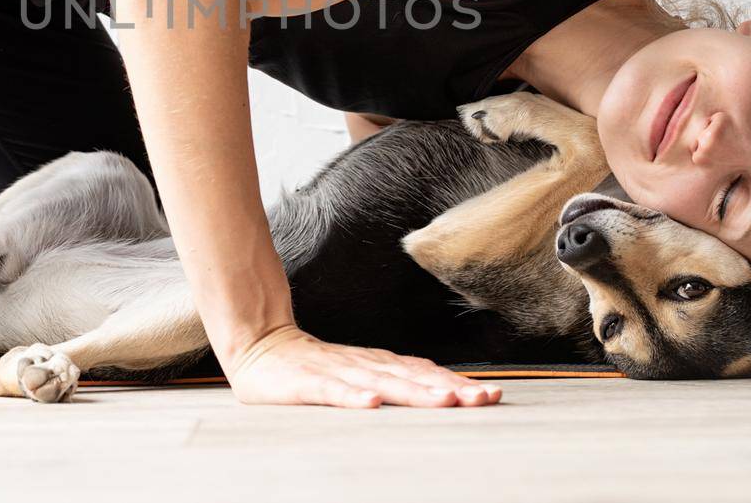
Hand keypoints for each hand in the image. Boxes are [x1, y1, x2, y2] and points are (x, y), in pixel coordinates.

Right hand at [225, 325, 502, 408]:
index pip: (424, 373)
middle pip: (412, 378)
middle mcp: (363, 365)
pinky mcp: (306, 382)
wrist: (259, 345)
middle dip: (449, 389)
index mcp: (377, 365)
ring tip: (443, 401)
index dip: (457, 383)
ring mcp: (335, 372)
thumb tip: (445, 390)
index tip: (490, 395)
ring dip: (414, 392)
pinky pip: (332, 391)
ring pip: (380, 383)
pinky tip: (370, 405)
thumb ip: (396, 381)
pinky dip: (352, 397)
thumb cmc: (314, 367)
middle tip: (481, 398)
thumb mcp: (360, 374)